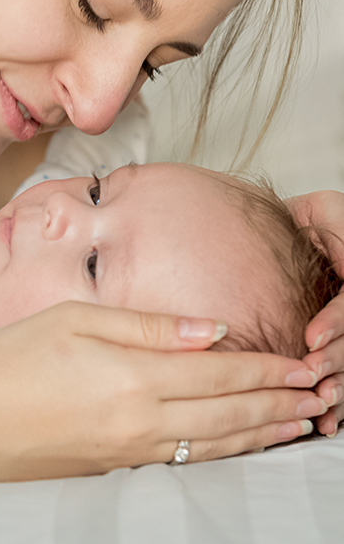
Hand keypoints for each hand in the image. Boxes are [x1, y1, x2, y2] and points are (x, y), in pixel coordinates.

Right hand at [0, 302, 321, 480]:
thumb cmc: (12, 361)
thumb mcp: (74, 321)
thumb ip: (145, 325)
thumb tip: (209, 330)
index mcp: (134, 378)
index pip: (219, 373)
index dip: (265, 369)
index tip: (300, 364)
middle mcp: (142, 422)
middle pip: (228, 413)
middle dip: (278, 403)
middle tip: (319, 395)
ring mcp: (130, 453)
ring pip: (215, 444)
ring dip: (262, 433)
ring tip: (298, 425)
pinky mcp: (115, 468)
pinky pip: (186, 461)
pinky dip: (224, 452)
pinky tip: (235, 446)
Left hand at [289, 191, 343, 435]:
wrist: (290, 229)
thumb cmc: (303, 217)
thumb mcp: (325, 210)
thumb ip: (336, 229)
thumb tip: (339, 254)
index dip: (337, 322)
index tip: (310, 339)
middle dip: (338, 360)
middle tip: (310, 374)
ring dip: (341, 384)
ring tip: (321, 401)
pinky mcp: (338, 339)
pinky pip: (342, 366)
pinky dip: (339, 394)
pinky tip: (330, 419)